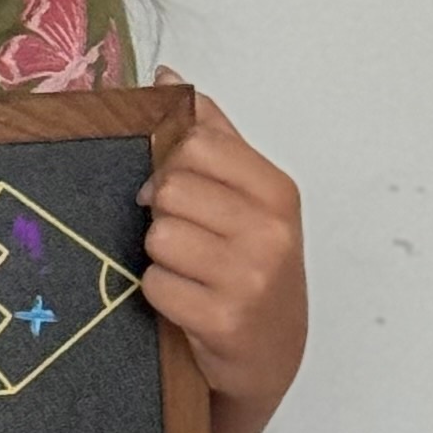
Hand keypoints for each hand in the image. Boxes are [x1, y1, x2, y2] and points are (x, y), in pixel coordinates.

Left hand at [138, 76, 305, 432]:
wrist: (271, 356)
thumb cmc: (252, 270)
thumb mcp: (249, 201)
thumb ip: (213, 138)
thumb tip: (171, 75)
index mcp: (277, 191)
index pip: (198, 143)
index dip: (169, 162)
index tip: (172, 188)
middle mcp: (271, 231)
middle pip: (171, 188)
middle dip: (162, 213)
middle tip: (182, 240)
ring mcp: (250, 277)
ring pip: (159, 236)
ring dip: (159, 257)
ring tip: (186, 273)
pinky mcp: (224, 319)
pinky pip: (155, 284)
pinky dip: (158, 294)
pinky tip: (183, 302)